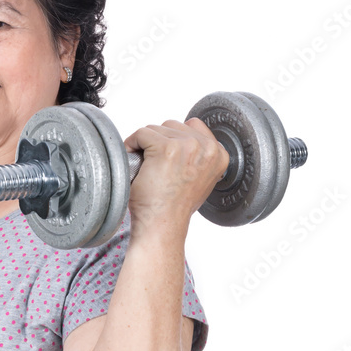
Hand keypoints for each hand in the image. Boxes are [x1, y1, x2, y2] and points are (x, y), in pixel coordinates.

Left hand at [123, 117, 229, 235]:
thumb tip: (183, 143)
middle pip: (173, 126)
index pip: (193, 126)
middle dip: (159, 142)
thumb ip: (197, 158)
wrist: (162, 224)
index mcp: (219, 154)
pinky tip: (135, 164)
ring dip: (145, 144)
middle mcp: (207, 147)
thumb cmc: (173, 207)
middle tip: (153, 166)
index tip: (166, 158)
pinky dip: (132, 145)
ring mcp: (187, 146)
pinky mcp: (166, 147)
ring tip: (145, 167)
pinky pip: (142, 133)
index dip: (174, 141)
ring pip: (156, 129)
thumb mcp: (198, 180)